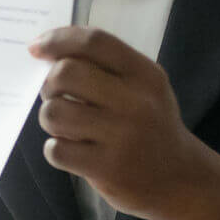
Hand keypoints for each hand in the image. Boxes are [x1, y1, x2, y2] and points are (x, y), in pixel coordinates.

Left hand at [28, 27, 219, 219]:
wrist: (182, 180)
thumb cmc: (152, 126)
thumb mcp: (144, 88)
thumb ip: (105, 67)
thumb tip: (47, 51)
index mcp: (145, 74)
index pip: (94, 41)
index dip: (58, 39)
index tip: (36, 47)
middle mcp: (136, 102)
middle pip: (66, 73)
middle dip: (49, 84)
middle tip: (55, 96)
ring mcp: (122, 136)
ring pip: (54, 112)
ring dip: (50, 118)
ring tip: (66, 127)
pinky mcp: (107, 169)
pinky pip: (56, 149)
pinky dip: (56, 149)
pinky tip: (73, 151)